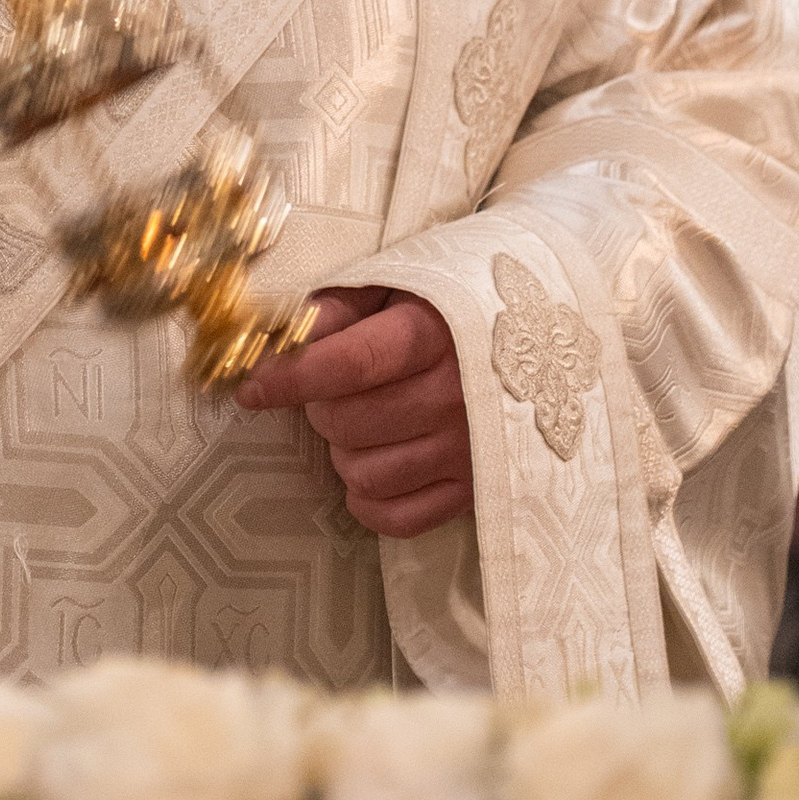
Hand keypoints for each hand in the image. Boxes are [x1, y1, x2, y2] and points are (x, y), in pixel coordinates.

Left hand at [235, 285, 474, 536]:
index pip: (349, 363)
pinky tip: (370, 470)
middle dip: (319, 407)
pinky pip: (397, 519)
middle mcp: (458, 396)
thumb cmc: (461, 303)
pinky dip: (368, 501)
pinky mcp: (478, 491)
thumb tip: (290, 335)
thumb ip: (345, 304)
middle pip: (348, 423)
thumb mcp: (407, 280)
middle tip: (330, 392)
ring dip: (343, 453)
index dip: (289, 378)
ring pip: (365, 474)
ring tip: (360, 425)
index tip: (252, 387)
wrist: (547, 334)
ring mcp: (470, 451)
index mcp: (438, 334)